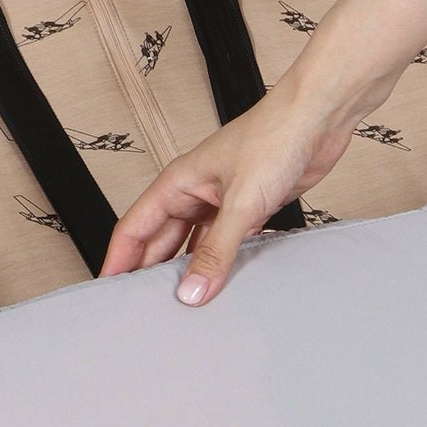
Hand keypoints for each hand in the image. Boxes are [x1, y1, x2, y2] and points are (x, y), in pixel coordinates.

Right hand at [99, 82, 357, 303]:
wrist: (318, 119)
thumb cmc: (275, 136)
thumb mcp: (240, 203)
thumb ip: (216, 251)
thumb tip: (191, 290)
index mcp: (178, 183)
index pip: (134, 228)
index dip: (118, 260)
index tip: (107, 290)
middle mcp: (195, 192)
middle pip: (160, 240)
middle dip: (149, 272)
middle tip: (143, 307)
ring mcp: (222, 201)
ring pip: (192, 243)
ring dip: (185, 270)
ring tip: (178, 303)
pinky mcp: (249, 208)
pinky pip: (223, 243)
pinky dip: (218, 263)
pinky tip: (218, 282)